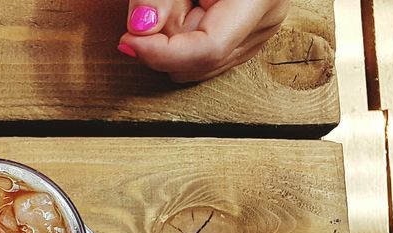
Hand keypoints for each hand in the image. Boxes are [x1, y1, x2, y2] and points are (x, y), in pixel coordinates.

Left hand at [118, 0, 289, 82]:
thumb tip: (139, 28)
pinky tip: (187, 9)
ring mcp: (256, 35)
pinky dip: (181, 40)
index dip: (163, 53)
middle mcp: (263, 22)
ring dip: (172, 38)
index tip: (128, 41)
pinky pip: (199, 59)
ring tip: (180, 0)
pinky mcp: (244, 41)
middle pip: (196, 62)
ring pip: (194, 67)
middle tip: (160, 4)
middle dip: (165, 39)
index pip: (209, 48)